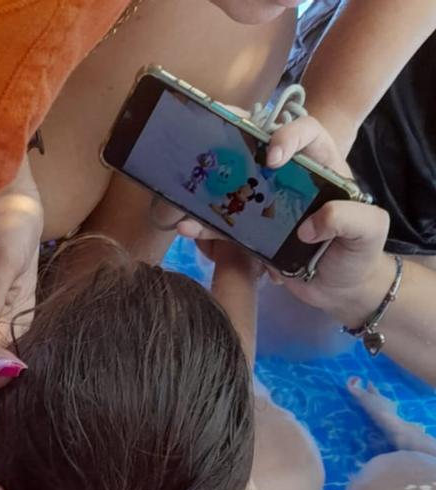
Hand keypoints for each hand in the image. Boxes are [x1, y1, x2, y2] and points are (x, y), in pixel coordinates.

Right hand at [176, 112, 393, 328]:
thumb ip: (349, 218)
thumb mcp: (369, 231)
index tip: (272, 157)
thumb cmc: (360, 254)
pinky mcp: (253, 233)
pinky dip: (206, 226)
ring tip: (188, 190)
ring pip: (237, 185)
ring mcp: (268, 205)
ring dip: (210, 186)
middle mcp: (291, 178)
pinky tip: (189, 228)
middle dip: (235, 140)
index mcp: (323, 166)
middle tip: (211, 144)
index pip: (307, 132)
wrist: (342, 289)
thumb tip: (310, 224)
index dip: (288, 135)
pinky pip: (227, 225)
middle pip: (261, 146)